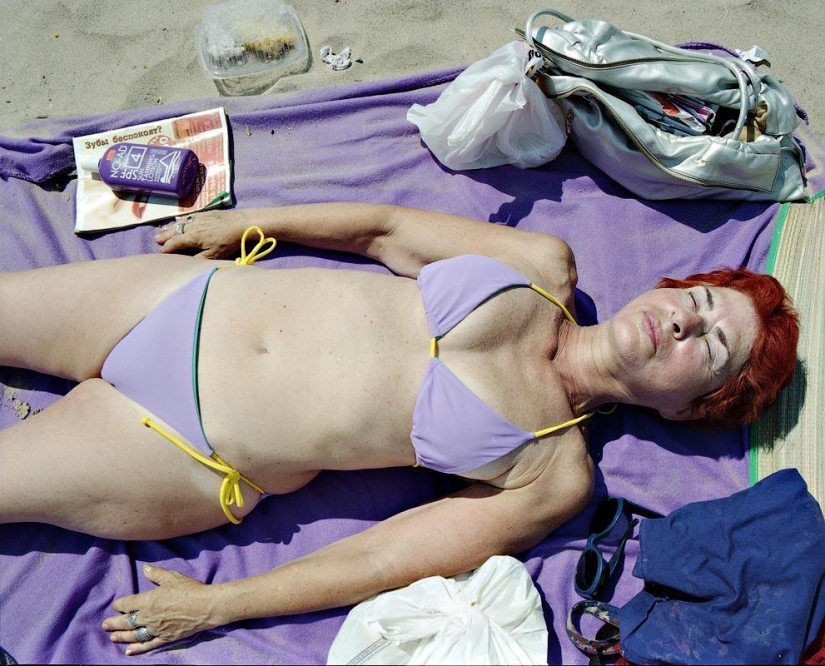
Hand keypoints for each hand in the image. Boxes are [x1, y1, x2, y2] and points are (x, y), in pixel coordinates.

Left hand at [102, 564, 219, 655]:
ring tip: (113, 637)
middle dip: (114, 623)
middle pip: (126, 622)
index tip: (116, 605)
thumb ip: (156, 574)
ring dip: (121, 636)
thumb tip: (144, 568)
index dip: (119, 604)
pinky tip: (129, 651)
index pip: (127, 604)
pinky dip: (137, 649)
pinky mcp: (165, 638)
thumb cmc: (189, 590)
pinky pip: (148, 645)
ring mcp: (156, 629)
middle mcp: (148, 617)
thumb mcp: (172, 578)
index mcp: (148, 600)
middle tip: (105, 625)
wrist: (205, 607)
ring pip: (134, 635)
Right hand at [155, 210, 246, 258]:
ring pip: (179, 223)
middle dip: (165, 236)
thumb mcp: (214, 255)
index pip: (175, 243)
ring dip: (170, 227)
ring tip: (162, 230)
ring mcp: (197, 218)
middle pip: (174, 231)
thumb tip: (186, 262)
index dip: (167, 248)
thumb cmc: (228, 241)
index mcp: (192, 237)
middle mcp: (191, 225)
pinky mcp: (204, 213)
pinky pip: (187, 217)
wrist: (241, 223)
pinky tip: (178, 220)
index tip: (161, 252)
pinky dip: (180, 220)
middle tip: (156, 239)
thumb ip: (198, 259)